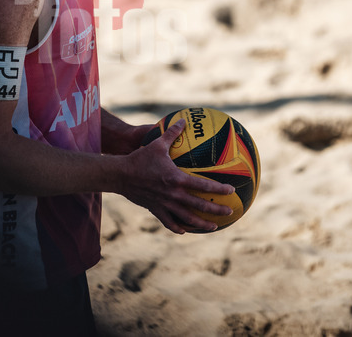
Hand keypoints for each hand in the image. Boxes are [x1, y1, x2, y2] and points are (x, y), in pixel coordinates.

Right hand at [117, 119, 234, 233]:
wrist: (120, 175)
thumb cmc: (140, 158)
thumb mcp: (157, 143)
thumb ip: (172, 133)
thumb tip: (182, 120)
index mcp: (177, 179)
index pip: (203, 186)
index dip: (219, 189)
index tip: (231, 191)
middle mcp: (173, 194)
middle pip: (199, 206)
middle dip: (216, 210)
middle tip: (230, 212)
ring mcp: (165, 204)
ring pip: (187, 218)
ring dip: (202, 223)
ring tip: (214, 226)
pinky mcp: (155, 210)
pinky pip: (169, 222)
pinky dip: (178, 227)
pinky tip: (185, 230)